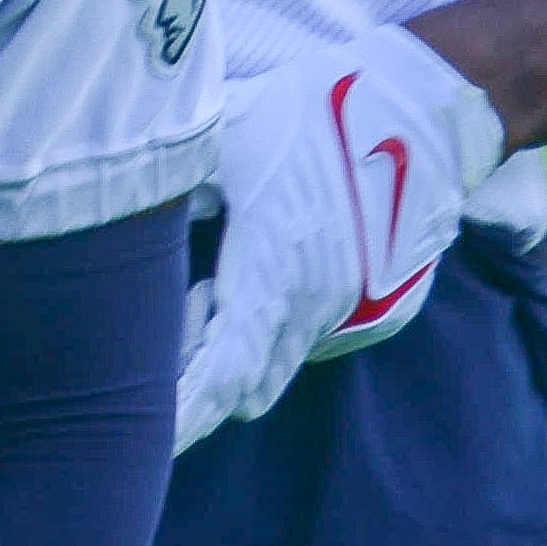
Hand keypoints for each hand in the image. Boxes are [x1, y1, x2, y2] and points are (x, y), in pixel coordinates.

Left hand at [176, 27, 501, 448]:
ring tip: (218, 280)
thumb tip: (131, 238)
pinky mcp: (377, 304)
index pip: (218, 373)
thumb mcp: (222, 142)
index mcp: (270, 271)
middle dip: (201, 376)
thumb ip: (175, 198)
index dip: (182, 413)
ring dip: (240, 348)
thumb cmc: (308, 116)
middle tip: (181, 310)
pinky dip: (278, 327)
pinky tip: (267, 268)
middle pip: (244, 387)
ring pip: (277, 364)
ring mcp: (350, 308)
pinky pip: (312, 339)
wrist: (415, 109)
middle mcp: (313, 304)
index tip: (149, 436)